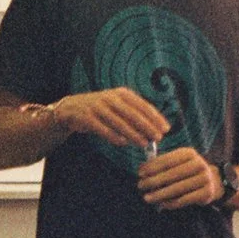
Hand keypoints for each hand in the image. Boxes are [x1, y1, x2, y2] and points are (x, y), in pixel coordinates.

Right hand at [52, 87, 170, 147]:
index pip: (143, 105)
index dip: (156, 117)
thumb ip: (134, 116)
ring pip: (119, 122)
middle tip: (158, 138)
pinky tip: (123, 143)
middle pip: (133, 113)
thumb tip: (154, 130)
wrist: (72, 109)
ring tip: (144, 143)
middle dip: (147, 126)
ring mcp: (98, 107)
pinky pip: (103, 128)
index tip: (166, 129)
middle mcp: (111, 98)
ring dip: (133, 134)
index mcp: (122, 94)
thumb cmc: (102, 110)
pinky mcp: (87, 117)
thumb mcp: (118, 106)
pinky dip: (114, 136)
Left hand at [138, 145, 219, 209]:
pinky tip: (161, 204)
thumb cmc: (188, 171)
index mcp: (189, 153)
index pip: (168, 160)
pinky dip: (171, 203)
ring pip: (177, 188)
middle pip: (172, 174)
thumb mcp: (178, 162)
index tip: (140, 173)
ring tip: (147, 198)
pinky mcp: (207, 193)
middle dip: (153, 181)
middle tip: (140, 186)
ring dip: (160, 194)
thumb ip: (162, 164)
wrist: (213, 181)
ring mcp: (205, 179)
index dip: (152, 167)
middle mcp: (199, 164)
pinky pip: (184, 200)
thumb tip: (142, 170)